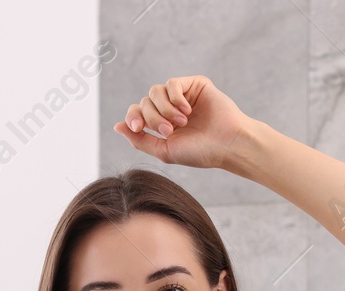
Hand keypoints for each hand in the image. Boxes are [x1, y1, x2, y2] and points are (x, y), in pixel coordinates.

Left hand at [112, 75, 253, 170]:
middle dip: (153, 117)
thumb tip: (117, 126)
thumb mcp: (164, 150)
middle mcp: (170, 108)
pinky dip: (175, 98)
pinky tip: (187, 110)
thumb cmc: (200, 152)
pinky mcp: (195, 85)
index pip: (137, 113)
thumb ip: (139, 140)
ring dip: (164, 109)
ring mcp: (182, 96)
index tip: (140, 128)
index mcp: (162, 124)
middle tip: (170, 130)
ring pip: (155, 91)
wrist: (227, 144)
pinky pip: (172, 83)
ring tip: (181, 122)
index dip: (134, 118)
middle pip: (144, 102)